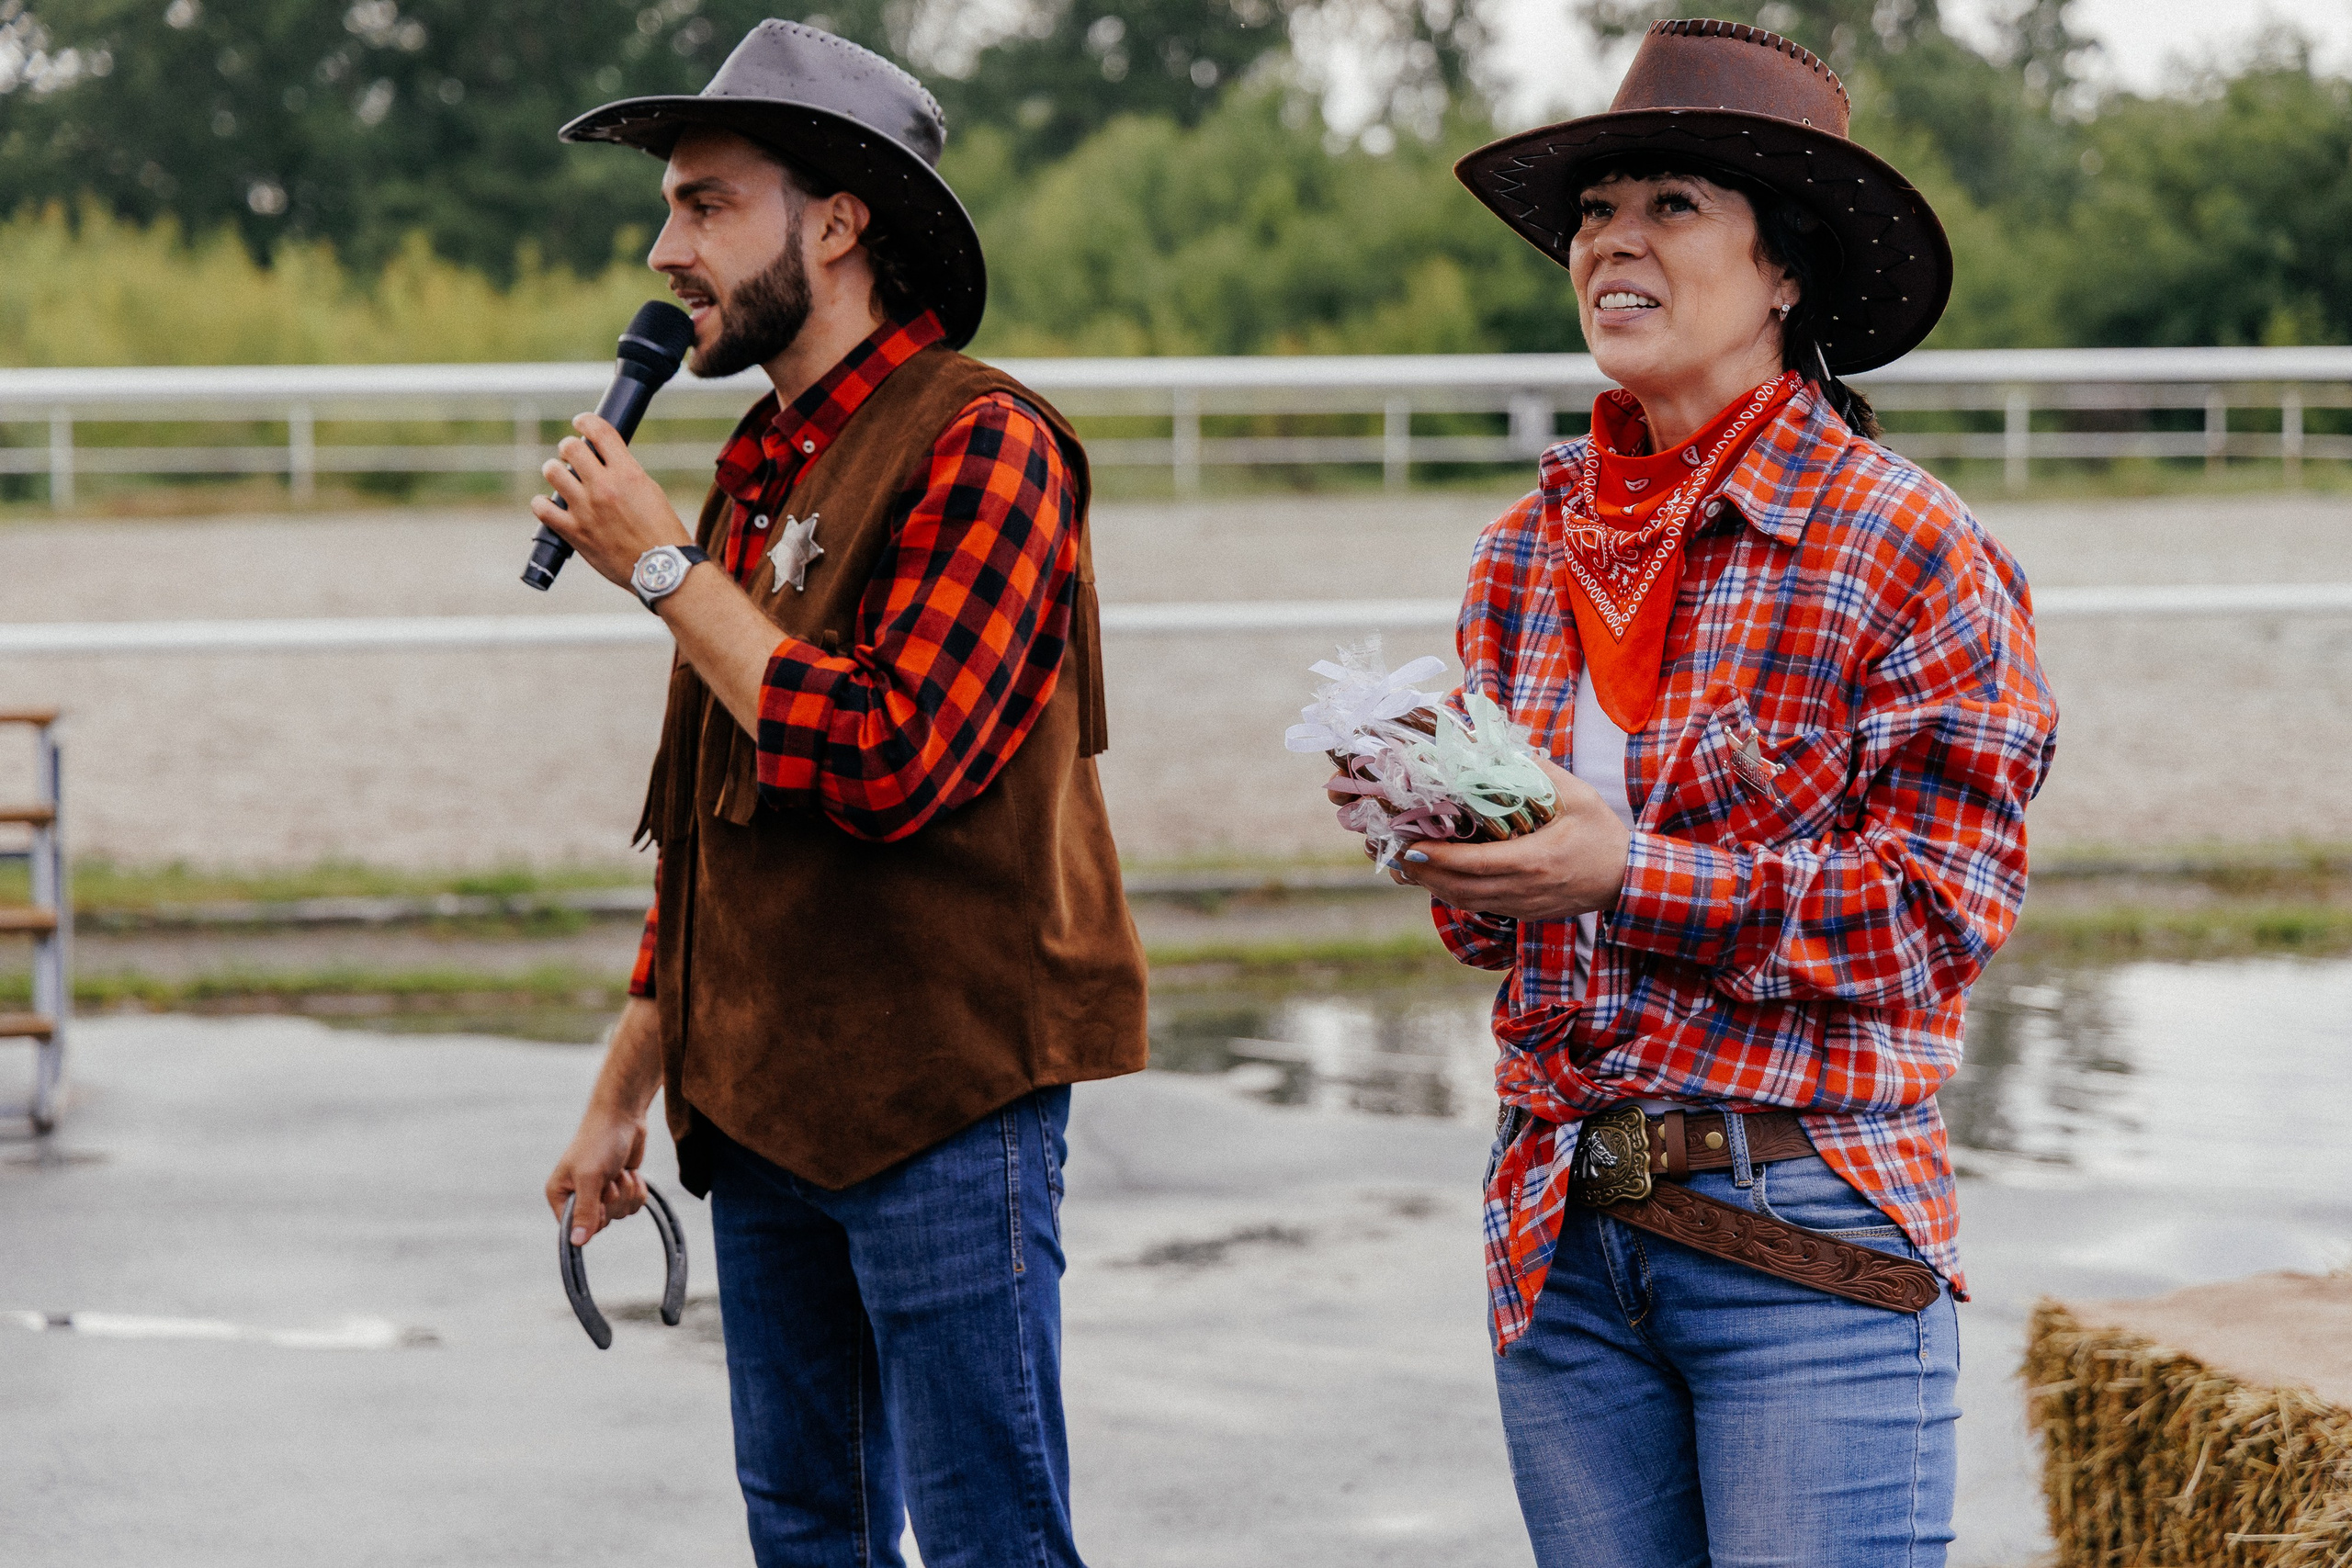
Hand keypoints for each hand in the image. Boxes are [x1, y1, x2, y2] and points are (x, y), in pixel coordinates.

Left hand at [529, 412, 692, 590]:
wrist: (662, 570)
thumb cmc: (662, 533)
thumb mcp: (650, 492)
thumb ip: (625, 474)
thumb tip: (605, 462)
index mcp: (628, 473)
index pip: (599, 431)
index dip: (585, 421)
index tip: (581, 422)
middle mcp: (604, 487)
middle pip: (570, 448)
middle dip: (570, 448)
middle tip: (573, 457)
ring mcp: (586, 509)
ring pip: (552, 471)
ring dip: (555, 470)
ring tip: (562, 478)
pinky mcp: (574, 533)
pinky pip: (542, 509)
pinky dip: (542, 504)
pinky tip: (549, 505)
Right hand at [547, 1107, 647, 1245]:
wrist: (624, 1117)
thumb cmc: (600, 1142)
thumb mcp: (590, 1178)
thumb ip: (585, 1211)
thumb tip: (576, 1243)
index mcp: (559, 1195)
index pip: (574, 1229)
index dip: (593, 1218)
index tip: (599, 1199)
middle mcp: (577, 1197)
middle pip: (602, 1224)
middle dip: (614, 1201)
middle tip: (610, 1178)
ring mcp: (601, 1193)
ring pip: (620, 1215)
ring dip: (626, 1193)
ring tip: (619, 1171)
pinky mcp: (621, 1188)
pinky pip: (633, 1205)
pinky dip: (637, 1190)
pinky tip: (631, 1173)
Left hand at [1391, 758, 1631, 921]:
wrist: (1627, 879)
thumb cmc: (1601, 834)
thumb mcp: (1578, 797)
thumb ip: (1540, 772)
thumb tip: (1501, 747)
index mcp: (1534, 861)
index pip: (1474, 864)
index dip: (1437, 859)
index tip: (1409, 845)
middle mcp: (1523, 889)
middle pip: (1460, 889)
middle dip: (1424, 874)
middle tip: (1395, 853)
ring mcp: (1522, 906)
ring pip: (1466, 902)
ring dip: (1433, 886)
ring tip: (1406, 865)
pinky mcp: (1523, 913)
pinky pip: (1479, 907)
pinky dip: (1454, 894)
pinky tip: (1438, 878)